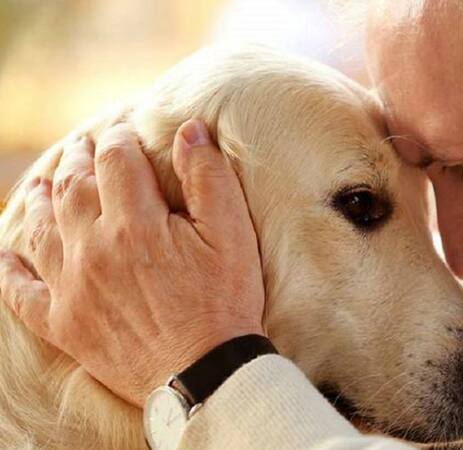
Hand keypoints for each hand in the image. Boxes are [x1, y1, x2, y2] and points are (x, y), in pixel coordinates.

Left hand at [0, 120, 265, 405]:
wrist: (204, 373)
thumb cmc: (225, 301)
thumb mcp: (232, 234)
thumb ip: (208, 178)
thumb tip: (189, 130)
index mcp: (135, 223)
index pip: (116, 161)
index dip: (119, 140)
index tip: (123, 133)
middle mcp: (93, 249)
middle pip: (72, 188)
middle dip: (78, 161)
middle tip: (82, 147)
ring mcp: (72, 287)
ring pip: (41, 230)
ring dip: (40, 201)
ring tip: (42, 184)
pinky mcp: (63, 324)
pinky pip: (21, 292)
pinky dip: (9, 272)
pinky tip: (6, 257)